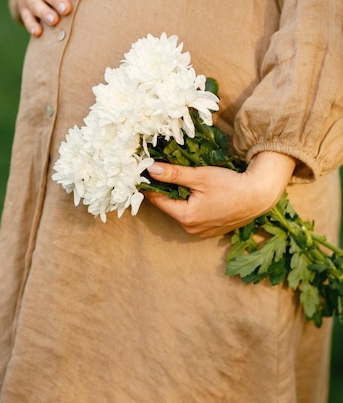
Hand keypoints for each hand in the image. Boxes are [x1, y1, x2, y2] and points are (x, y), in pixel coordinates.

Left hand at [145, 151, 295, 237]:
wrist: (259, 195)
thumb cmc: (230, 184)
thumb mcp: (199, 176)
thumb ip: (173, 174)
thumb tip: (150, 169)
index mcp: (186, 217)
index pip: (158, 200)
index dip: (150, 186)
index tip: (144, 173)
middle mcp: (192, 229)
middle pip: (170, 207)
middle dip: (166, 191)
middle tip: (161, 173)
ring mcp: (203, 232)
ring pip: (182, 212)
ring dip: (180, 198)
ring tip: (180, 181)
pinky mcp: (212, 230)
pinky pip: (195, 217)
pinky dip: (193, 205)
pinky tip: (198, 193)